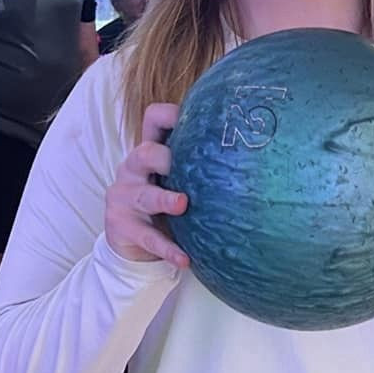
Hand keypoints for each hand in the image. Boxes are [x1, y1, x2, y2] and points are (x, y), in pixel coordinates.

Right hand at [104, 103, 190, 269]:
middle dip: (163, 157)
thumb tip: (251, 153)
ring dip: (164, 200)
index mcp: (147, 153)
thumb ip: (197, 166)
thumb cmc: (162, 206)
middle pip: (144, 153)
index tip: (193, 115)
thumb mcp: (175, 181)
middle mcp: (132, 170)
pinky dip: (167, 249)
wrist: (132, 247)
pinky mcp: (122, 227)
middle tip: (181, 164)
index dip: (170, 114)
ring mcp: (124, 198)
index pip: (153, 120)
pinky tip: (184, 258)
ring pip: (144, 195)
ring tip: (182, 204)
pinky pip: (148, 238)